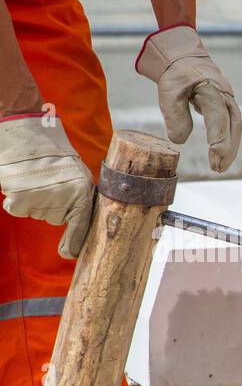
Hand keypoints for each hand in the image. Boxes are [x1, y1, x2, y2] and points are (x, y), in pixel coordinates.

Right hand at [0, 115, 94, 258]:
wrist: (25, 131)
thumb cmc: (51, 153)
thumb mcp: (76, 174)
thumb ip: (78, 198)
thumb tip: (76, 237)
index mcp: (82, 190)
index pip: (81, 224)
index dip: (74, 242)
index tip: (69, 254)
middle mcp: (65, 196)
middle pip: (55, 219)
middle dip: (50, 205)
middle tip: (46, 183)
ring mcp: (42, 198)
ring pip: (36, 213)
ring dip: (33, 200)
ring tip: (33, 179)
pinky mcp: (20, 197)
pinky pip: (18, 209)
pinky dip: (16, 199)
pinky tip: (20, 182)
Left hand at [137, 25, 241, 171]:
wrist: (183, 54)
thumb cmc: (175, 73)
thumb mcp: (168, 93)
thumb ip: (175, 117)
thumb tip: (180, 141)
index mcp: (210, 89)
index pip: (218, 117)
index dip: (219, 137)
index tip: (215, 155)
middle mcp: (224, 95)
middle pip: (233, 125)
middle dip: (228, 149)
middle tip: (218, 168)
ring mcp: (228, 98)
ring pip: (235, 126)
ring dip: (230, 147)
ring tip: (220, 165)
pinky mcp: (226, 103)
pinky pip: (232, 123)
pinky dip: (229, 139)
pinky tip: (221, 152)